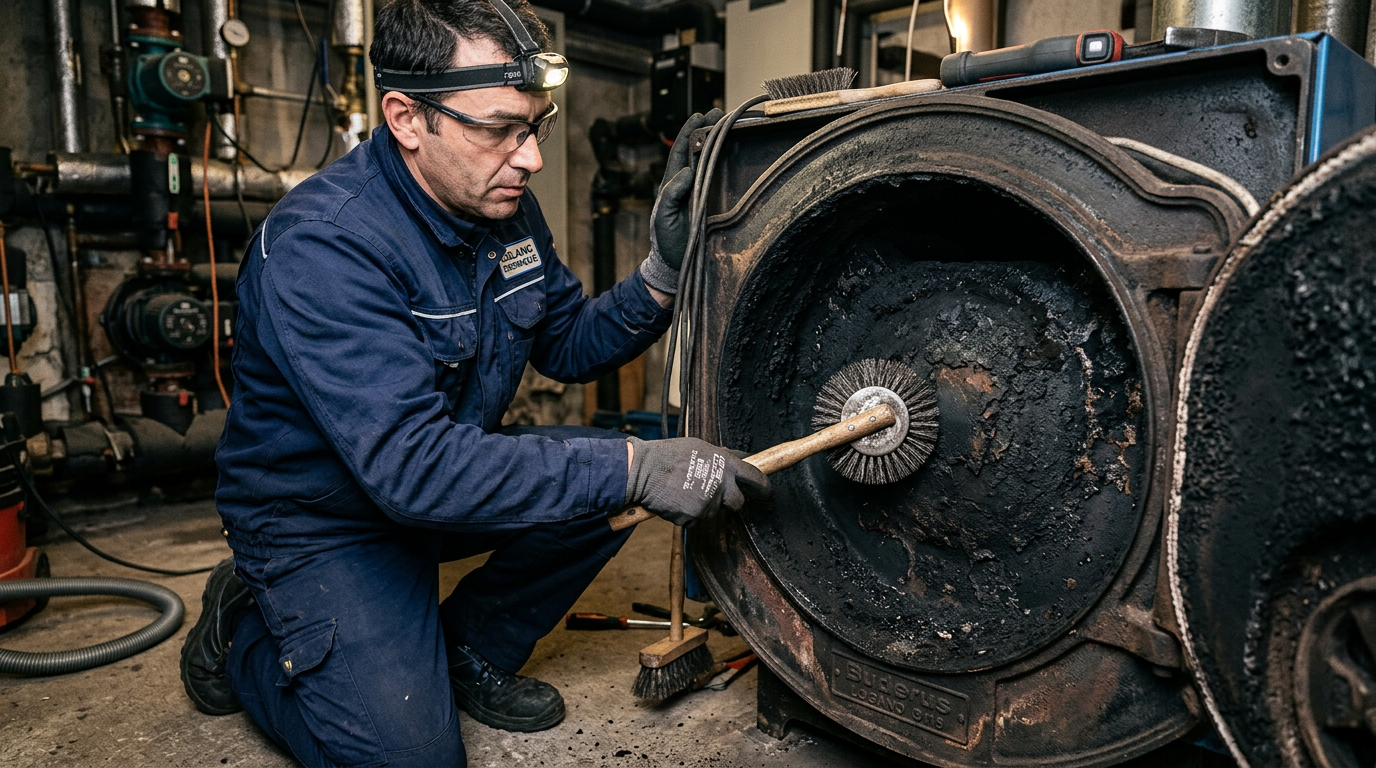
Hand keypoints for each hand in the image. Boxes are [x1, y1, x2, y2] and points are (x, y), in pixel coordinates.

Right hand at [624, 436, 768, 526]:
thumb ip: (721, 457)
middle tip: (712, 496)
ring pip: (713, 512)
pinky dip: (686, 515)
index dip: (763, 487)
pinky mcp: (694, 516)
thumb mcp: (700, 447)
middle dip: (729, 503)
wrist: (643, 470)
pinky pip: (695, 520)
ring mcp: (708, 502)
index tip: (767, 492)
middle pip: (737, 503)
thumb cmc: (668, 455)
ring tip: (683, 491)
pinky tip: (675, 501)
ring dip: (702, 506)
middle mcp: (721, 483)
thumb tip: (737, 460)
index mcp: (725, 463)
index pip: (755, 476)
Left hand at [648, 110, 723, 273]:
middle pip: (698, 151)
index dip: (689, 131)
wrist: (678, 266)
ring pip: (711, 163)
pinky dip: (729, 165)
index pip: (681, 151)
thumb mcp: (663, 218)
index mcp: (673, 184)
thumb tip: (685, 172)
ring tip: (733, 125)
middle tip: (721, 113)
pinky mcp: (715, 204)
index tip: (700, 115)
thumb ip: (670, 195)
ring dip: (721, 144)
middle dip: (708, 130)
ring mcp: (702, 193)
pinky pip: (722, 181)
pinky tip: (740, 154)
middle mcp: (689, 185)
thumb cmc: (668, 243)